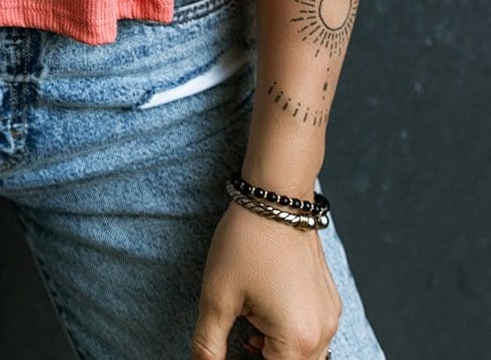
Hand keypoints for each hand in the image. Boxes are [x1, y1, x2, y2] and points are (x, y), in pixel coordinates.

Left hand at [191, 200, 341, 359]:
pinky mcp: (330, 302)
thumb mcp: (216, 297)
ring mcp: (330, 317)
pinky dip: (290, 340)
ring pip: (305, 358)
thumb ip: (208, 346)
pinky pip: (314, 337)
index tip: (231, 351)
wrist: (276, 195)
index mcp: (297, 340)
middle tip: (238, 345)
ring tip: (247, 335)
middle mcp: (323, 334)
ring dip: (278, 356)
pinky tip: (263, 320)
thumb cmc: (246, 242)